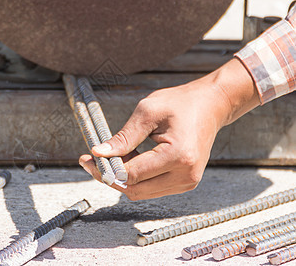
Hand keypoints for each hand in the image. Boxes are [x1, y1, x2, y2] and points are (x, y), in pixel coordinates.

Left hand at [79, 59, 259, 199]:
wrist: (210, 106)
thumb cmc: (180, 104)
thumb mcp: (147, 112)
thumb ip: (123, 137)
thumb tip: (99, 153)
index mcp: (178, 155)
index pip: (131, 174)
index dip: (106, 168)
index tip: (88, 158)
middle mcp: (186, 175)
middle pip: (134, 189)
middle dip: (110, 176)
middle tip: (94, 159)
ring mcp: (187, 182)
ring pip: (141, 192)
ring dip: (122, 177)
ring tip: (115, 154)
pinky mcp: (185, 183)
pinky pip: (151, 188)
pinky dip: (136, 177)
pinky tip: (130, 159)